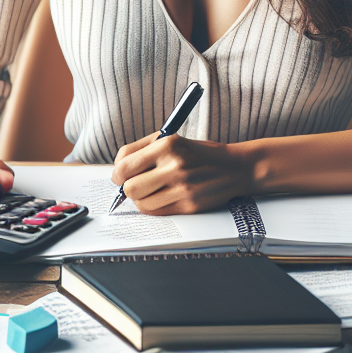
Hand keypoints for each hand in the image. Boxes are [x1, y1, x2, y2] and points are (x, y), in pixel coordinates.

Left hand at [112, 134, 255, 213]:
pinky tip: (162, 197)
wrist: (234, 167)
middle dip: (127, 188)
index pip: (125, 164)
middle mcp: (174, 166)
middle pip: (130, 188)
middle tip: (133, 184)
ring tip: (151, 190)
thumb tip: (118, 169)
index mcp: (167, 145)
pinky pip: (156, 212)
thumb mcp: (172, 140)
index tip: (120, 175)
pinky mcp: (188, 205)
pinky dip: (153, 206)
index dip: (117, 173)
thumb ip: (143, 150)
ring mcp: (182, 188)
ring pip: (141, 203)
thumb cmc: (199, 153)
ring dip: (141, 199)